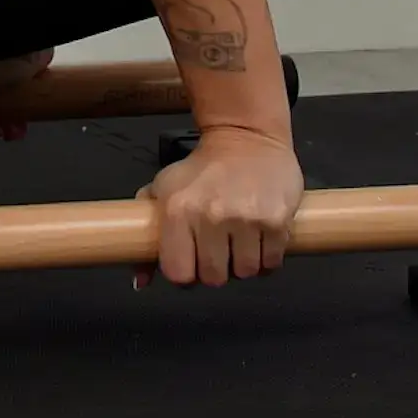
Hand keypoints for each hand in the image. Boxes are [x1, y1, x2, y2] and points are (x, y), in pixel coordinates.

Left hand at [132, 125, 303, 287]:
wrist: (247, 136)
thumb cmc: (202, 167)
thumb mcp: (165, 188)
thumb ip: (148, 233)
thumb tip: (141, 280)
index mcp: (178, 210)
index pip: (178, 274)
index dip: (185, 275)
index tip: (192, 264)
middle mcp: (210, 216)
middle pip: (213, 278)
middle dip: (216, 269)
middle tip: (219, 250)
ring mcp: (245, 219)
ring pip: (245, 272)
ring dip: (243, 264)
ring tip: (240, 241)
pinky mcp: (275, 220)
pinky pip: (271, 262)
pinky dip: (267, 257)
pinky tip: (259, 238)